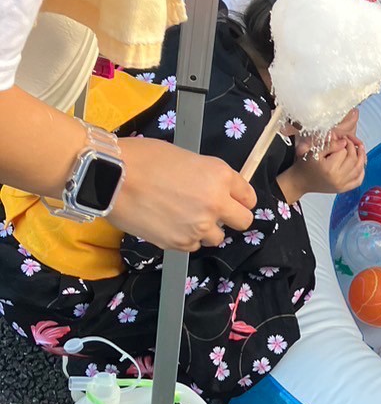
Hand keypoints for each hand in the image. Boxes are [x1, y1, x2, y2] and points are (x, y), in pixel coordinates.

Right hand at [112, 136, 255, 249]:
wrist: (110, 177)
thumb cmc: (141, 158)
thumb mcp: (184, 157)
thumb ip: (205, 177)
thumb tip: (211, 189)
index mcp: (219, 176)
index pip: (248, 197)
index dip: (240, 198)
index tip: (233, 199)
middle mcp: (215, 204)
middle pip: (243, 222)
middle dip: (231, 218)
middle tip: (213, 212)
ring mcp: (199, 227)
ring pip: (217, 237)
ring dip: (205, 230)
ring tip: (183, 216)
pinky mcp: (180, 243)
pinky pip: (193, 246)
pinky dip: (185, 238)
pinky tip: (168, 223)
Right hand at [280, 132, 365, 203]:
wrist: (300, 181)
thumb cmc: (305, 165)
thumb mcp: (314, 151)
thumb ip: (330, 145)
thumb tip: (344, 141)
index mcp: (329, 167)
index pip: (343, 151)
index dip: (345, 142)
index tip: (342, 138)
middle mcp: (337, 178)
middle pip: (353, 159)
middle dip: (353, 148)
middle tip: (349, 142)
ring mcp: (342, 185)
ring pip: (358, 169)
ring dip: (361, 157)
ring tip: (360, 148)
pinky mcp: (343, 189)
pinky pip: (358, 181)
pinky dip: (362, 171)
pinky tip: (361, 163)